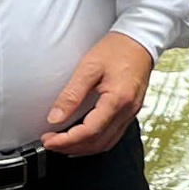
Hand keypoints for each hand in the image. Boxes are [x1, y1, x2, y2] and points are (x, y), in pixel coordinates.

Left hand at [43, 34, 157, 154]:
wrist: (139, 40)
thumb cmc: (118, 49)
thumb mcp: (89, 67)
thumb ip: (71, 94)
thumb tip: (55, 117)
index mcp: (118, 99)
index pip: (90, 131)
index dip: (67, 140)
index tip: (49, 140)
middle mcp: (127, 111)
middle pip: (97, 142)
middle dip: (71, 147)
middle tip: (51, 143)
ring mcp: (130, 113)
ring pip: (106, 143)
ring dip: (82, 148)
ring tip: (62, 144)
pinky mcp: (130, 112)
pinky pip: (112, 136)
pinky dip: (94, 142)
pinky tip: (82, 139)